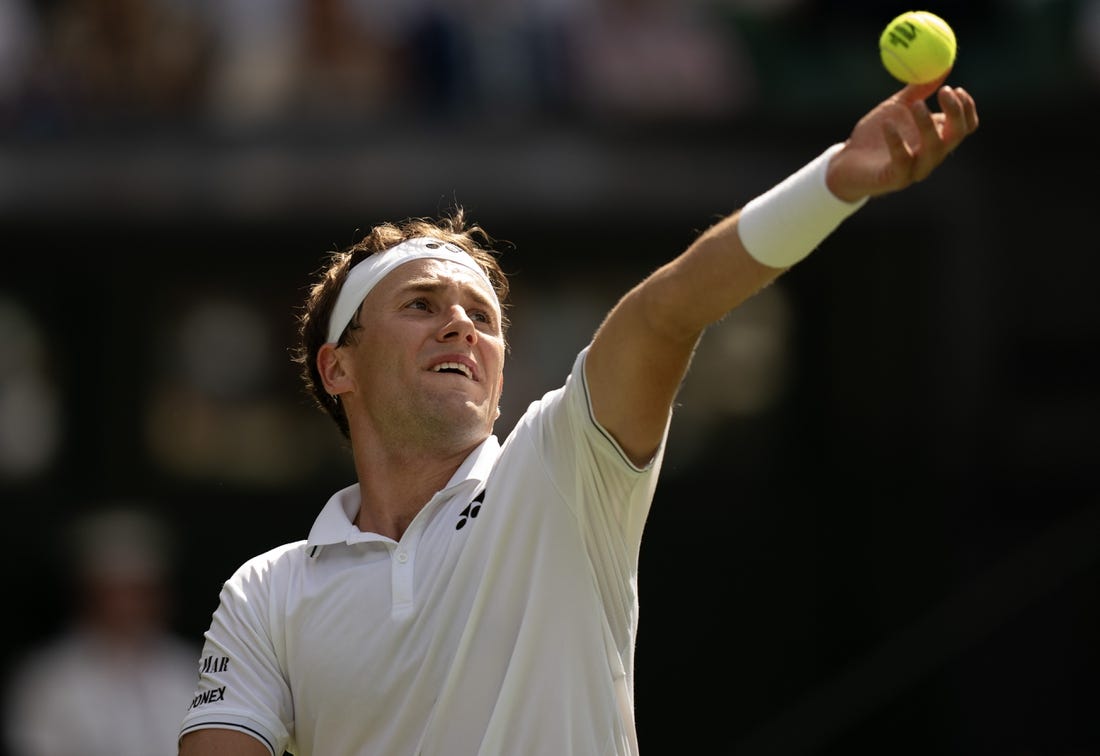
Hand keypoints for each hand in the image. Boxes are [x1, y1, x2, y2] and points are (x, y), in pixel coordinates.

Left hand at [825, 81, 978, 202]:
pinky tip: (887, 124)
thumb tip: (943, 65)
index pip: (965, 126)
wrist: (846, 161)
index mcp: (936, 137)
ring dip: (927, 124)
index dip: (966, 107)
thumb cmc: (874, 134)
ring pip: (934, 148)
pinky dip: (897, 141)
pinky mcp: (896, 179)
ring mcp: (915, 169)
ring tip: (916, 104)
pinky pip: (902, 160)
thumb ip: (919, 90)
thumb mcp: (897, 106)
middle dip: (954, 112)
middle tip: (943, 91)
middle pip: (956, 135)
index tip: (955, 88)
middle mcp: (931, 155)